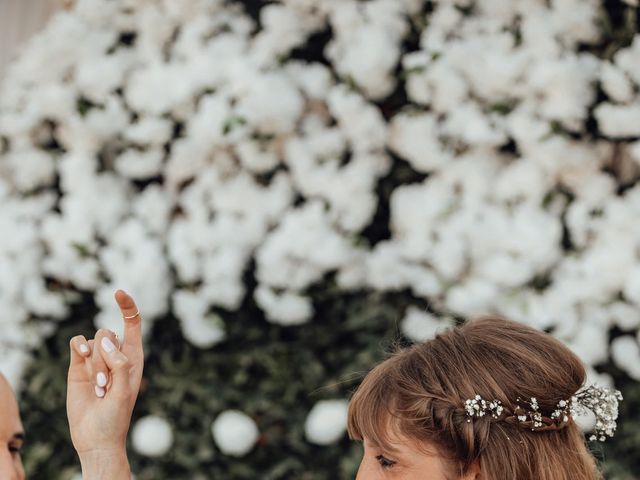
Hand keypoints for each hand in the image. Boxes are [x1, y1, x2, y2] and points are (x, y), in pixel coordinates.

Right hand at [66, 290, 143, 476]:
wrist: (96, 437)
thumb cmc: (116, 416)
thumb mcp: (124, 391)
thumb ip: (120, 365)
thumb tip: (107, 340)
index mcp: (134, 357)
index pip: (133, 324)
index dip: (127, 306)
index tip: (118, 292)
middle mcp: (116, 355)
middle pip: (108, 333)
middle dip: (105, 358)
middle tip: (107, 386)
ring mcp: (97, 360)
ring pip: (93, 341)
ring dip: (94, 364)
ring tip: (99, 389)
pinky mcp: (78, 366)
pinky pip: (77, 344)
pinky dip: (78, 346)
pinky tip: (79, 353)